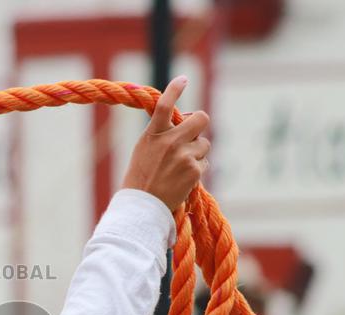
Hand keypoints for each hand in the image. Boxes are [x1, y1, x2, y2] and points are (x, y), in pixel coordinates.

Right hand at [121, 76, 210, 210]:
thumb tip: (184, 123)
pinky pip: (205, 163)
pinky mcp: (195, 171)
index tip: (183, 79)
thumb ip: (162, 134)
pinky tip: (182, 179)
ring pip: (204, 144)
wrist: (141, 206)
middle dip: (200, 125)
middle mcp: (171, 141)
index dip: (175, 89)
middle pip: (201, 119)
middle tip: (192, 134)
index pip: (165, 105)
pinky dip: (196, 170)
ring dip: (196, 152)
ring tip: (179, 167)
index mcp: (154, 134)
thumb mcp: (144, 149)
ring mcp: (185, 155)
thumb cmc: (140, 178)